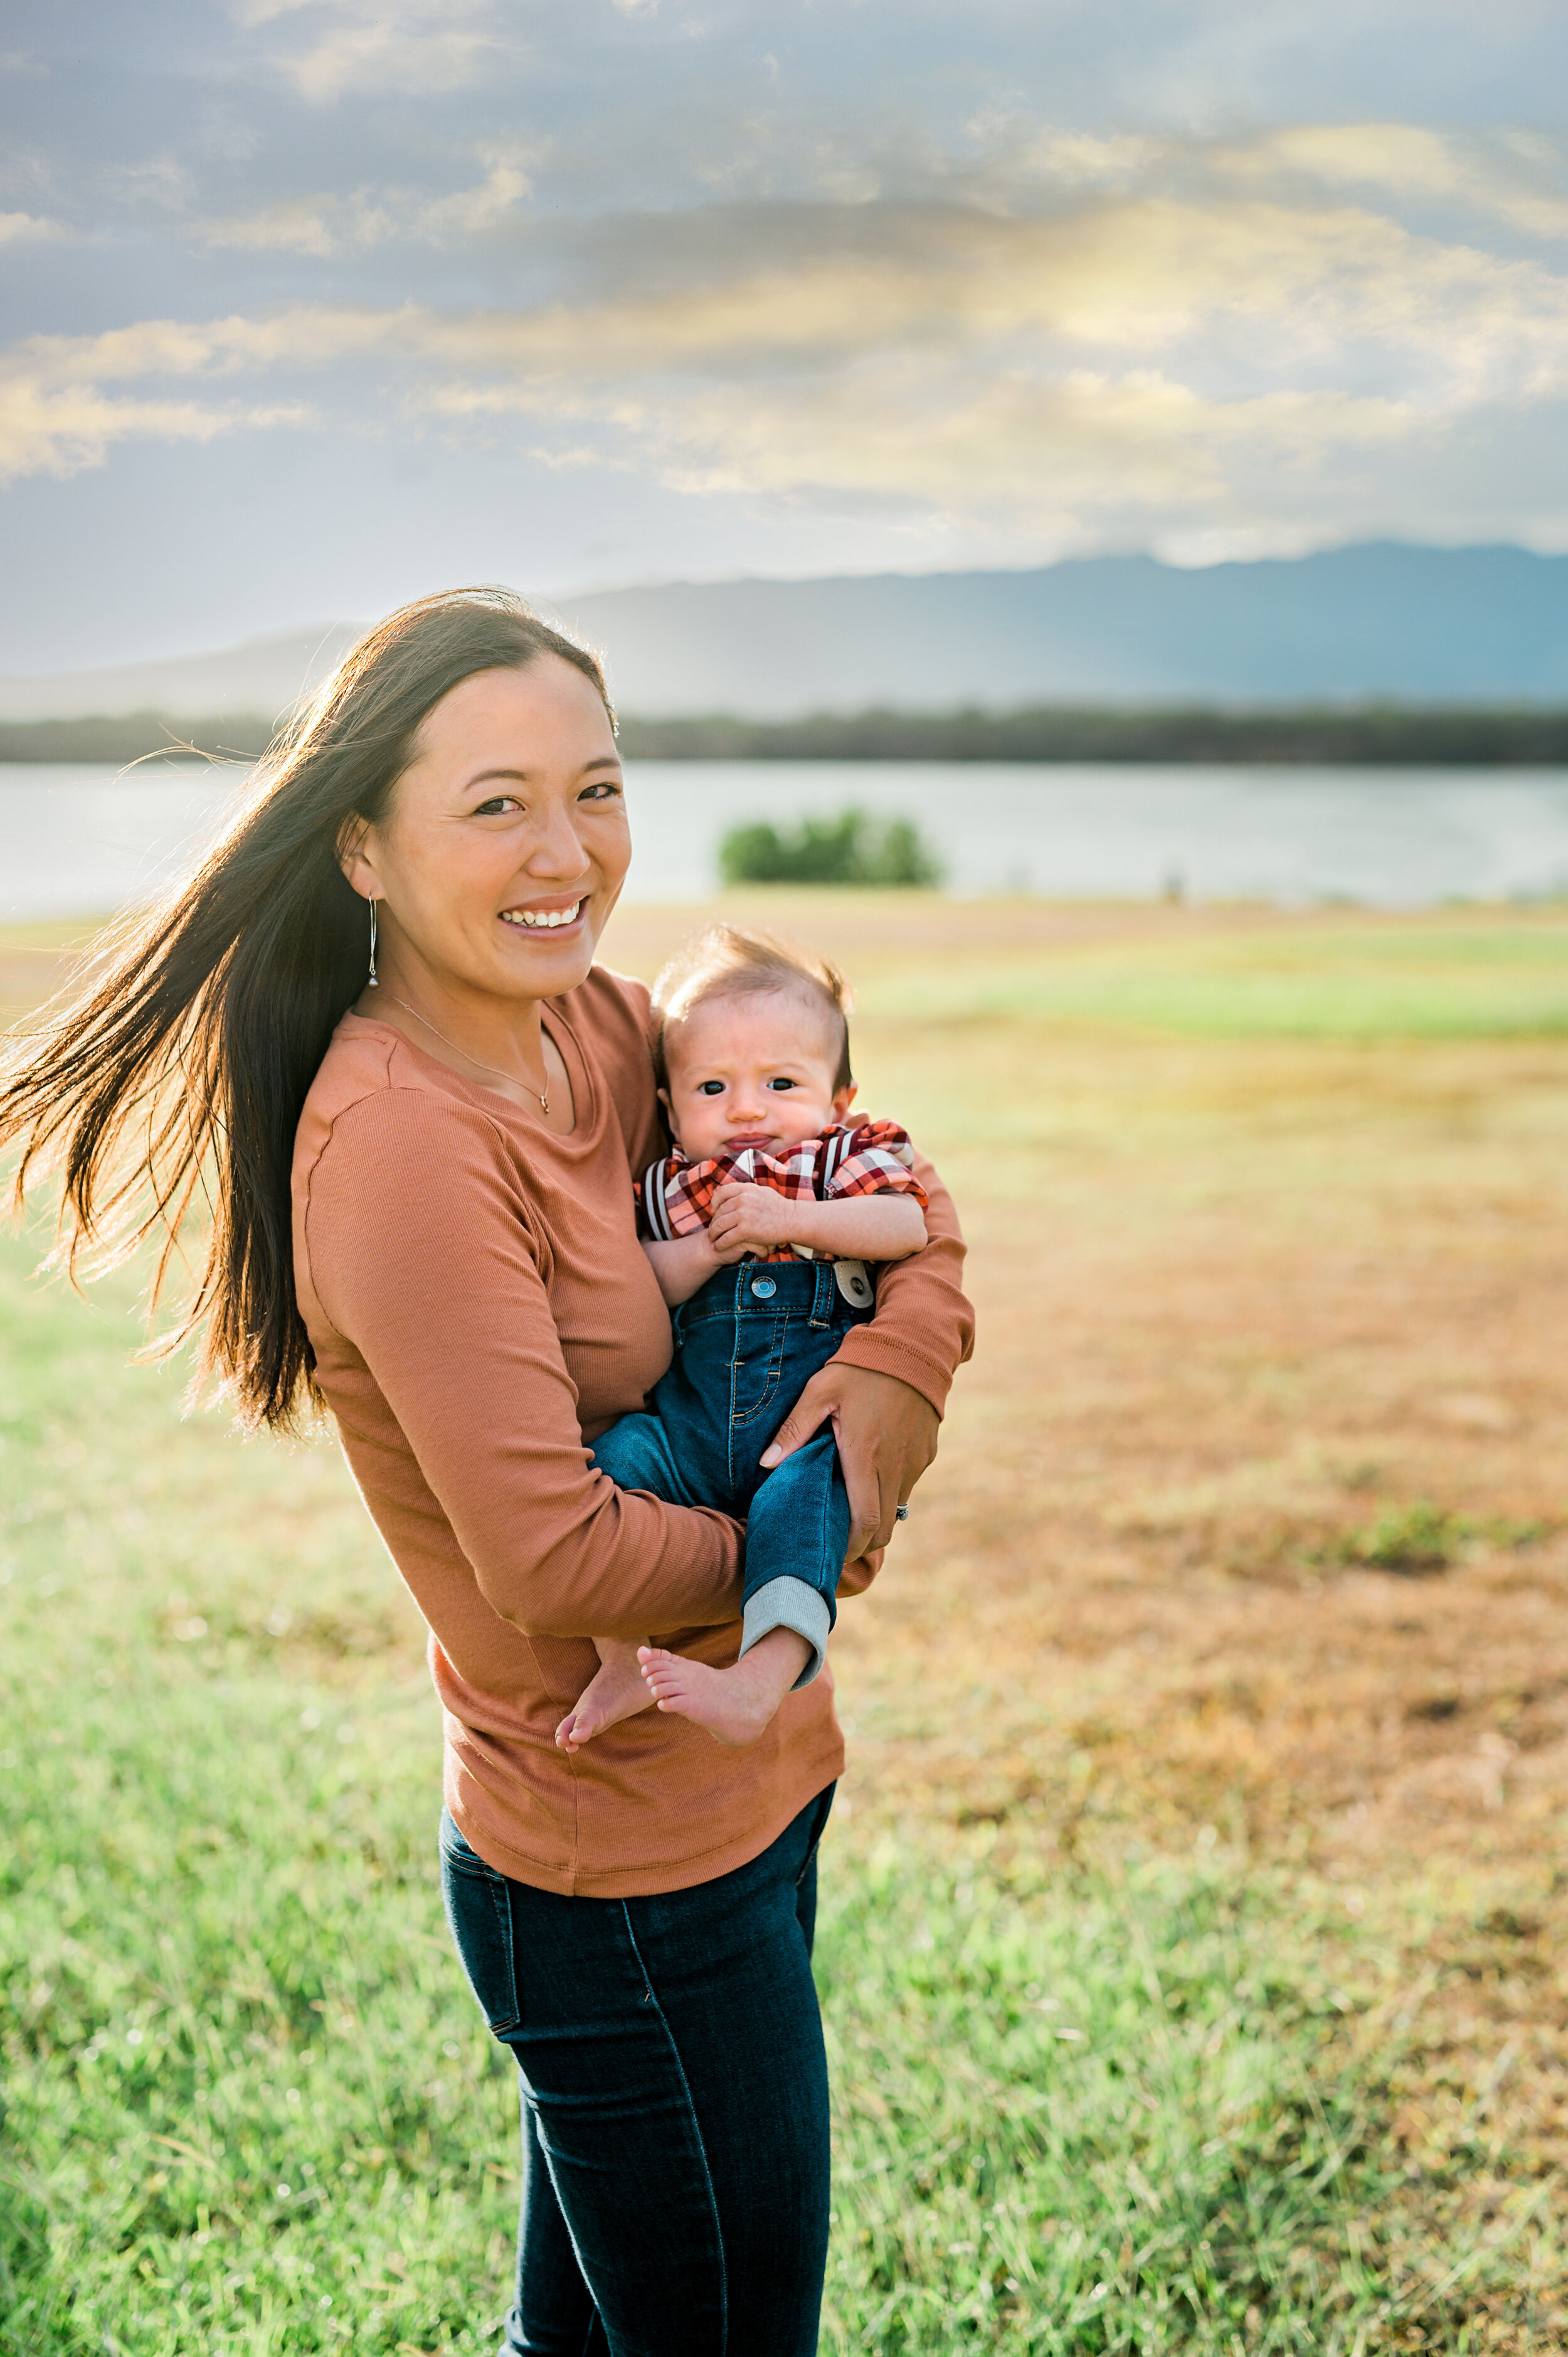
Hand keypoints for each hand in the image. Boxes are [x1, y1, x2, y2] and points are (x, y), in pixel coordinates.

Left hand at [707, 1181, 801, 1260]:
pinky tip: (717, 1247)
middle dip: (714, 1221)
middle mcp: (743, 1199)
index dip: (715, 1201)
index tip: (713, 1209)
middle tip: (713, 1228)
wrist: (793, 1220)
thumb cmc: (780, 1208)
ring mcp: (743, 1215)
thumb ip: (748, 1192)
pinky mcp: (745, 1230)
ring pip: (719, 1225)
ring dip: (713, 1234)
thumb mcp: (763, 1192)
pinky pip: (726, 1238)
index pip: (722, 1192)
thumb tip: (736, 1192)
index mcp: (746, 1189)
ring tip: (712, 1239)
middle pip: (719, 1211)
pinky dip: (719, 1244)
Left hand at [760, 1364, 938, 1563]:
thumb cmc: (862, 1366)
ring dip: (876, 1515)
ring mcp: (915, 1461)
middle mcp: (896, 1467)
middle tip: (837, 1538)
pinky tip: (871, 1473)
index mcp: (866, 1457)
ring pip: (897, 1507)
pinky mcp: (927, 1452)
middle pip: (885, 1529)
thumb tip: (766, 1464)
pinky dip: (889, 1490)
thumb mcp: (820, 1391)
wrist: (915, 1345)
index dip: (850, 1547)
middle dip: (862, 1542)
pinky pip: (907, 1484)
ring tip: (849, 1504)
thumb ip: (793, 1429)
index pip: (865, 1524)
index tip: (831, 1551)